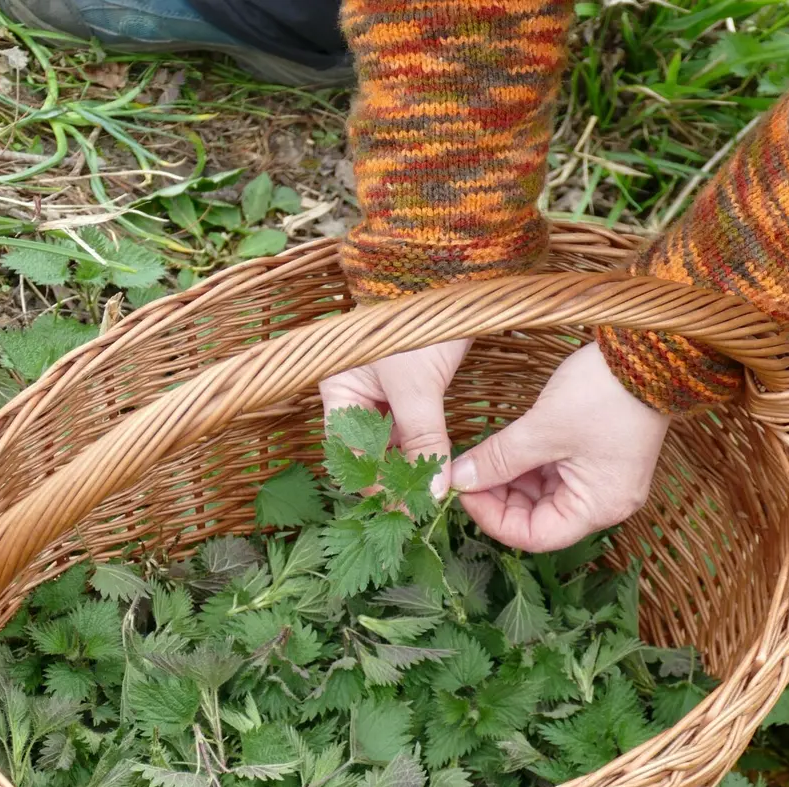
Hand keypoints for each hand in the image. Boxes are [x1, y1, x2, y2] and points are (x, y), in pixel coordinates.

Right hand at [319, 339, 470, 499]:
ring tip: (431, 487)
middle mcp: (356, 392)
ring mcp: (383, 389)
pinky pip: (413, 424)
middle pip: (369, 447)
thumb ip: (423, 440)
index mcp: (339, 389)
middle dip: (393, 474)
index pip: (348, 448)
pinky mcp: (411, 385)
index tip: (398, 504)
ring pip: (394, 438)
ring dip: (412, 461)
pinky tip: (438, 463)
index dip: (371, 479)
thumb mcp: (418, 387)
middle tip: (419, 502)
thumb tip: (431, 491)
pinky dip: (424, 444)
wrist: (449, 278)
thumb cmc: (417, 325)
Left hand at [451, 342, 669, 551]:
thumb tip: (460, 479)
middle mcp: (604, 502)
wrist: (649, 350)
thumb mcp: (542, 428)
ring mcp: (602, 480)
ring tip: (481, 459)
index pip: (535, 537)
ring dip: (510, 480)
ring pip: (543, 494)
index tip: (465, 493)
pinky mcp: (597, 458)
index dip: (494, 520)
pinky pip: (555, 473)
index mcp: (597, 507)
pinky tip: (504, 449)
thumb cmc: (603, 392)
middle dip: (499, 498)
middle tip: (467, 474)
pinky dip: (527, 465)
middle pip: (539, 518)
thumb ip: (498, 459)